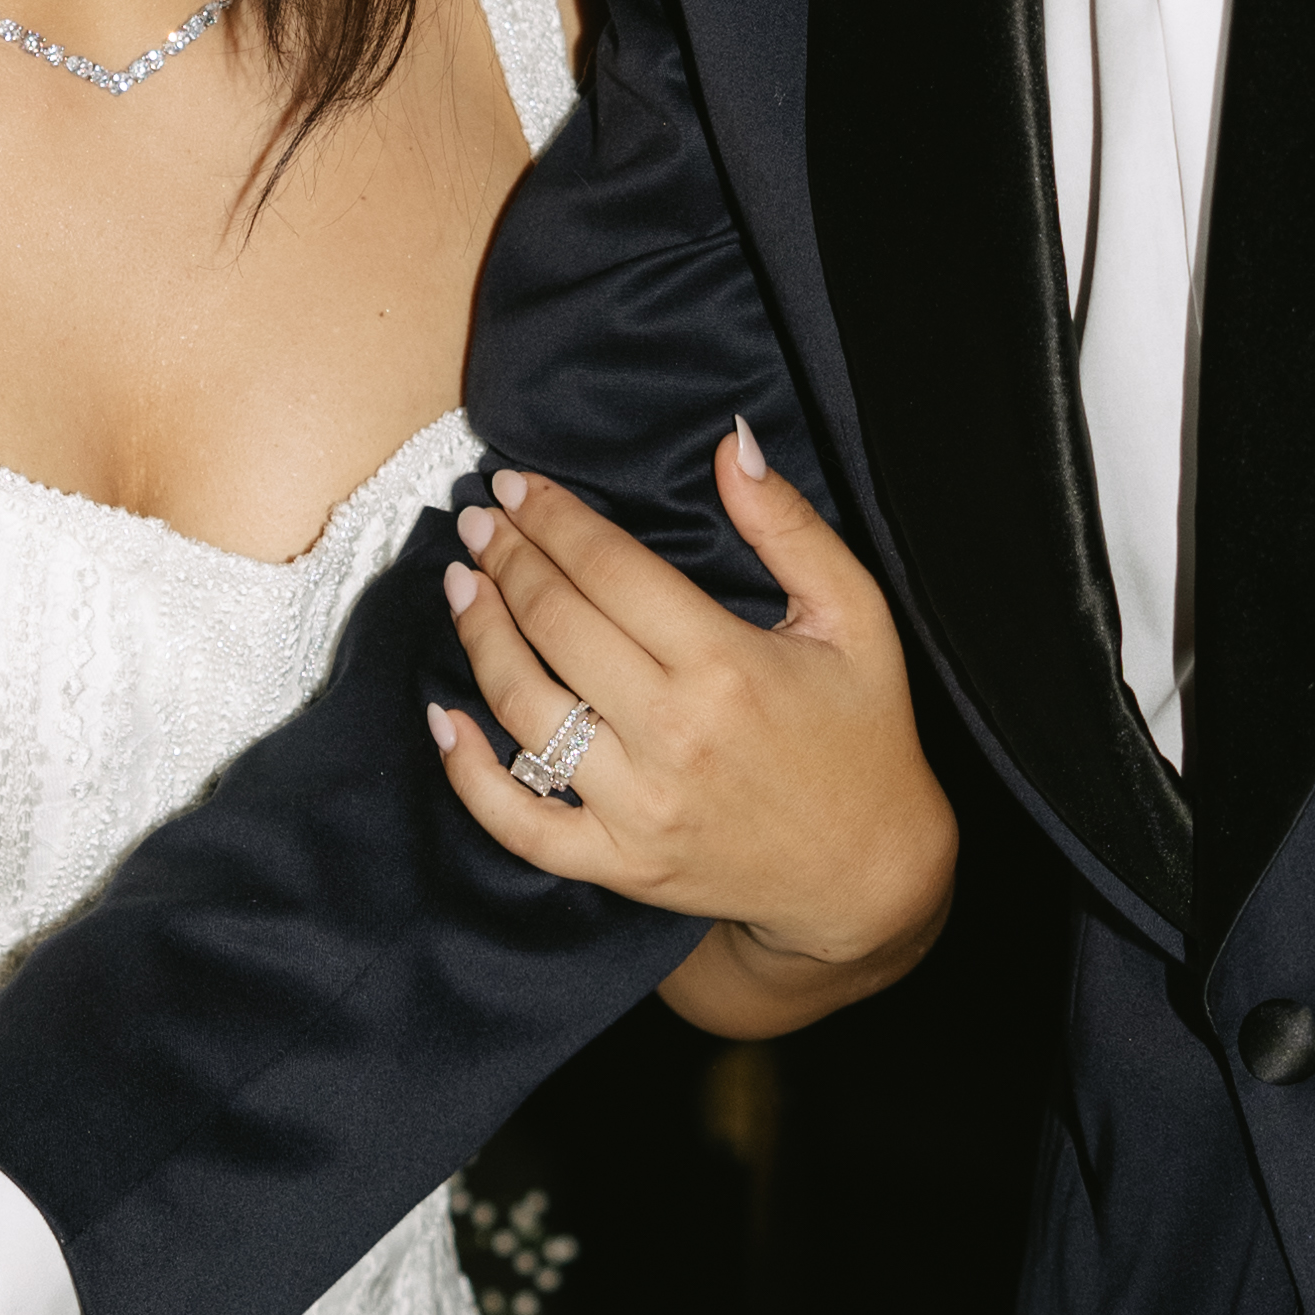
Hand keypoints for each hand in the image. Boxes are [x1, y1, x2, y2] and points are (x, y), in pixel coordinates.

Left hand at [429, 428, 953, 996]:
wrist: (869, 872)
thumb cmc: (864, 734)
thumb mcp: (855, 616)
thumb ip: (789, 526)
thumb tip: (732, 442)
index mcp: (726, 663)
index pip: (608, 568)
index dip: (551, 518)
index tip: (516, 487)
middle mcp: (673, 734)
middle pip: (556, 624)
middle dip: (506, 558)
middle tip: (479, 519)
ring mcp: (639, 806)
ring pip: (524, 710)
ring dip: (480, 638)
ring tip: (462, 585)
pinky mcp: (621, 863)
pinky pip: (522, 823)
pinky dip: (469, 776)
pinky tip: (444, 721)